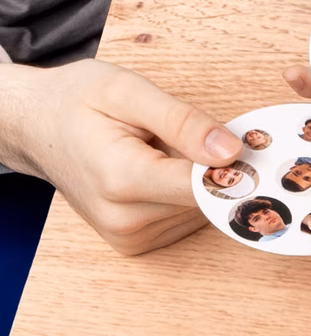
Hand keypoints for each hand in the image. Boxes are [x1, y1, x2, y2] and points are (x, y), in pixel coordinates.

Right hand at [0, 60, 240, 254]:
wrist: (35, 127)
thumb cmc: (77, 102)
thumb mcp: (128, 91)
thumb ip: (183, 121)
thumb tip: (232, 152)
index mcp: (122, 179)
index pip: (204, 186)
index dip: (235, 166)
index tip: (251, 147)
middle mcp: (124, 219)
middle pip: (205, 199)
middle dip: (211, 167)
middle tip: (194, 135)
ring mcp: (127, 237)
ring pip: (200, 211)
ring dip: (196, 181)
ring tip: (163, 151)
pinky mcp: (133, 244)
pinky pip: (186, 220)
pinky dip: (184, 195)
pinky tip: (159, 171)